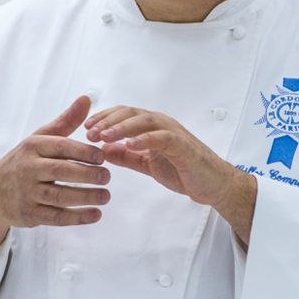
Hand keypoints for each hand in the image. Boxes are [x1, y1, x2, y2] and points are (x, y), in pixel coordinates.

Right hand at [0, 96, 110, 297]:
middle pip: (61, 172)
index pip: (60, 147)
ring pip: (60, 197)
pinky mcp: (29, 214)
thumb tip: (87, 98)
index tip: (102, 156)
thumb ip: (66, 121)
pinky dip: (77, 218)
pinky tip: (95, 214)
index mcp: (33, 147)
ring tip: (106, 196)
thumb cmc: (24, 161)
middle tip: (108, 177)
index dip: (83, 152)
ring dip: (85, 198)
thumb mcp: (40, 138)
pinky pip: (55, 217)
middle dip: (87, 175)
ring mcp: (27, 193)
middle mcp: (28, 169)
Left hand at [84, 106, 256, 244]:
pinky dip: (146, 139)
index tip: (85, 128)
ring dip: (122, 127)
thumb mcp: (148, 164)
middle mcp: (161, 124)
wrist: (213, 185)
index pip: (123, 115)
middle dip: (107, 122)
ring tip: (104, 136)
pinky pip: (163, 138)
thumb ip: (127, 156)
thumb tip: (103, 151)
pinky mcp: (183, 146)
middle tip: (89, 132)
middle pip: (130, 114)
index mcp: (151, 127)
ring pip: (144, 121)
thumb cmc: (183, 171)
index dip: (103, 119)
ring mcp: (173, 133)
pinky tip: (131, 144)